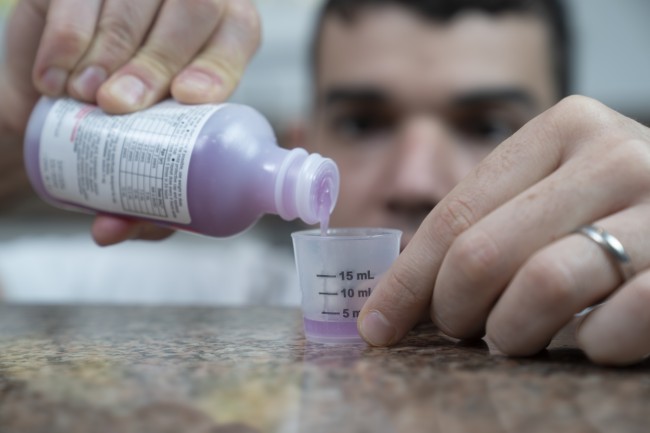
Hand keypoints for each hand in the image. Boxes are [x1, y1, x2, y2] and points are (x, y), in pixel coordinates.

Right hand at [1, 0, 259, 244]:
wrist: (76, 87)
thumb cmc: (137, 128)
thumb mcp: (153, 156)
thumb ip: (144, 196)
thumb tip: (106, 231)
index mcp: (227, 39)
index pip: (236, 37)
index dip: (218, 65)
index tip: (190, 98)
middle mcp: (193, 2)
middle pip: (190, 13)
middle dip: (153, 62)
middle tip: (120, 105)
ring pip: (131, 0)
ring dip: (105, 50)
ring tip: (83, 95)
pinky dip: (61, 39)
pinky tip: (53, 77)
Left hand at [358, 95, 649, 364]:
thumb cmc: (613, 210)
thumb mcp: (548, 192)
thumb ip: (487, 222)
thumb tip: (397, 291)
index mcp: (564, 128)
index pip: (455, 215)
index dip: (406, 280)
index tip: (376, 325)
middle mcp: (616, 154)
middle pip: (484, 252)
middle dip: (452, 309)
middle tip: (459, 328)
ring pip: (543, 285)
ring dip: (511, 330)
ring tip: (514, 337)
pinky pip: (616, 323)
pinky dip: (587, 345)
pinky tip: (586, 339)